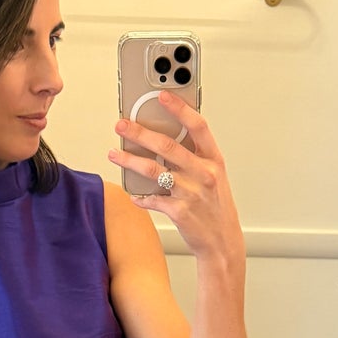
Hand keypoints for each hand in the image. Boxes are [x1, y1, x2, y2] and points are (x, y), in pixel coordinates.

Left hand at [108, 90, 243, 264]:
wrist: (222, 242)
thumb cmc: (215, 206)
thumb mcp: (213, 176)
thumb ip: (194, 157)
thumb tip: (163, 137)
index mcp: (213, 160)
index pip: (198, 126)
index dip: (180, 108)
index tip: (162, 95)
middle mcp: (204, 173)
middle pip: (167, 146)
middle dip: (140, 133)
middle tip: (121, 125)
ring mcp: (192, 193)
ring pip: (153, 170)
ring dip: (129, 161)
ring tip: (114, 154)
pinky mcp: (179, 212)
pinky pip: (151, 199)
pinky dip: (138, 195)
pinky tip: (131, 193)